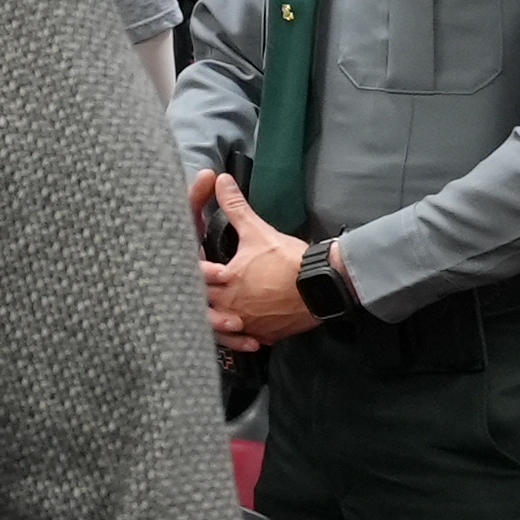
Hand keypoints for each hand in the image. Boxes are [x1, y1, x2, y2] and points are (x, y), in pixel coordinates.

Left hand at [191, 169, 328, 352]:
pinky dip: (242, 334)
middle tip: (204, 288)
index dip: (195, 273)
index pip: (195, 279)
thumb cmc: (290, 260)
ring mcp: (248, 324)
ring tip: (222, 311)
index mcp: (226, 282)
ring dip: (220, 320)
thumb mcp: (258, 230)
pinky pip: (245, 339)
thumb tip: (221, 181)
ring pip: (222, 328)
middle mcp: (231, 308)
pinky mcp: (264, 335)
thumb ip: (235, 207)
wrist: (324, 285)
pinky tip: (242, 326)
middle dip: (203, 296)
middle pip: (204, 307)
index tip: (200, 268)